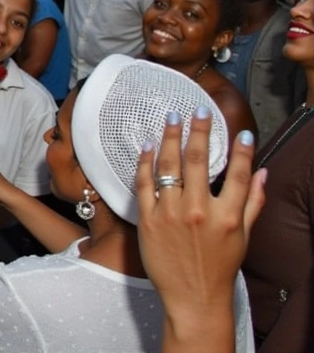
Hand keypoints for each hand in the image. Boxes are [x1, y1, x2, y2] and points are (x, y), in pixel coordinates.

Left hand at [137, 107, 265, 322]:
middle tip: (197, 111)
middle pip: (198, 161)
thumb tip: (261, 172)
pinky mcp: (149, 220)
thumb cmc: (219, 265)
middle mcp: (199, 212)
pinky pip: (144, 184)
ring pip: (169, 166)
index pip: (237, 174)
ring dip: (170, 138)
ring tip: (172, 118)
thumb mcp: (244, 235)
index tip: (241, 132)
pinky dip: (145, 162)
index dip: (241, 150)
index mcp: (227, 215)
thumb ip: (252, 201)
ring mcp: (171, 214)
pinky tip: (147, 146)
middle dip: (198, 131)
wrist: (192, 296)